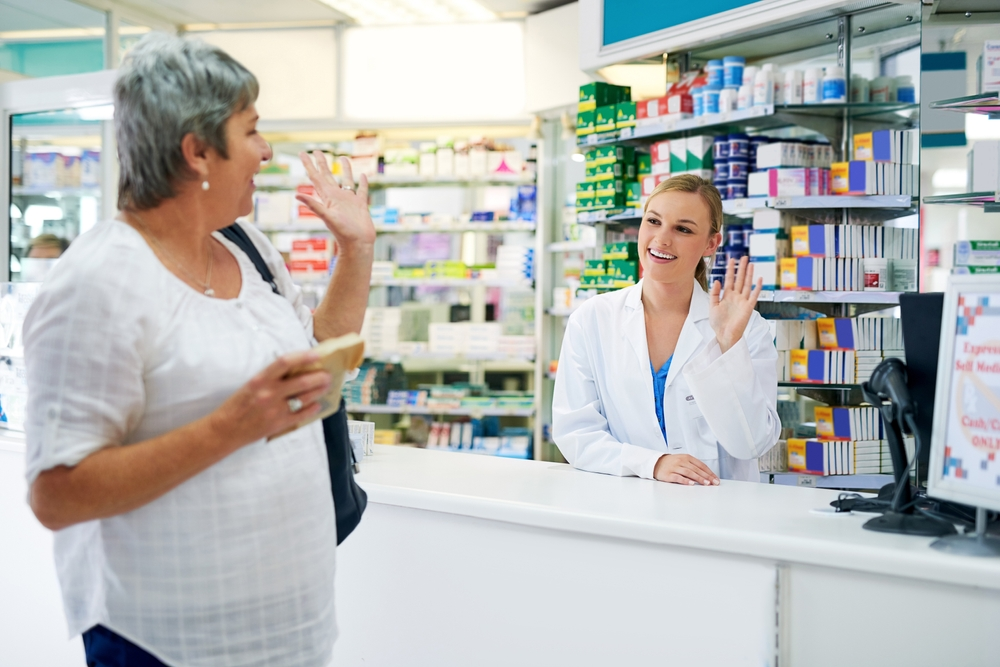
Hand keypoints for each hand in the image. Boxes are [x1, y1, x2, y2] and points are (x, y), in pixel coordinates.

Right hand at [209, 350, 331, 445]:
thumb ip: (271, 378)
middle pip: (301, 382)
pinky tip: (317, 405)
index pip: (285, 362)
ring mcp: (275, 410)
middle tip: (327, 374)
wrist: (225, 430)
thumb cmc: (237, 405)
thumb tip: (295, 370)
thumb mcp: (251, 385)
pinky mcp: (279, 424)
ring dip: (319, 391)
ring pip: (305, 398)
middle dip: (318, 377)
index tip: (316, 354)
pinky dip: (312, 409)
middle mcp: (269, 393)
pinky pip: (302, 415)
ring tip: (326, 386)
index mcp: (260, 380)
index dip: (303, 356)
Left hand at [296, 152, 375, 248]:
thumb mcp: (327, 217)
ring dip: (344, 169)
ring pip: (346, 180)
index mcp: (328, 197)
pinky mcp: (361, 205)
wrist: (358, 244)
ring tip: (343, 158)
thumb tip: (297, 195)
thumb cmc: (343, 233)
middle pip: (328, 176)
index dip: (309, 165)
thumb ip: (314, 205)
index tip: (302, 153)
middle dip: (322, 163)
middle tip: (317, 151)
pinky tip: (362, 176)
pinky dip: (362, 183)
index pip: (316, 177)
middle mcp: (337, 197)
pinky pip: (361, 191)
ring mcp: (349, 201)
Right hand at [654, 454, 719, 485]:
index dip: (709, 472)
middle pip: (696, 469)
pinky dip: (685, 480)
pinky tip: (691, 484)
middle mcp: (681, 461)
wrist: (656, 462)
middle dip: (707, 476)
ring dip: (698, 478)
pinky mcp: (669, 474)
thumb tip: (706, 476)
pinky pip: (678, 477)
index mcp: (687, 457)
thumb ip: (694, 467)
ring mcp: (675, 467)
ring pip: (689, 472)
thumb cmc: (672, 463)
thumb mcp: (683, 461)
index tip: (716, 479)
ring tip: (706, 483)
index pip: (701, 465)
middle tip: (714, 482)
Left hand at [709, 256, 762, 352]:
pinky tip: (759, 279)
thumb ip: (714, 293)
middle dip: (742, 268)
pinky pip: (754, 295)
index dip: (731, 269)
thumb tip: (717, 281)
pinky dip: (757, 287)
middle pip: (740, 279)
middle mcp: (736, 296)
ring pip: (747, 284)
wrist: (724, 335)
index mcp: (727, 296)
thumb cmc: (718, 323)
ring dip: (749, 274)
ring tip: (751, 264)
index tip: (732, 259)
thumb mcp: (712, 306)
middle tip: (744, 257)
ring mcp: (743, 301)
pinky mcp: (748, 307)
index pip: (729, 279)